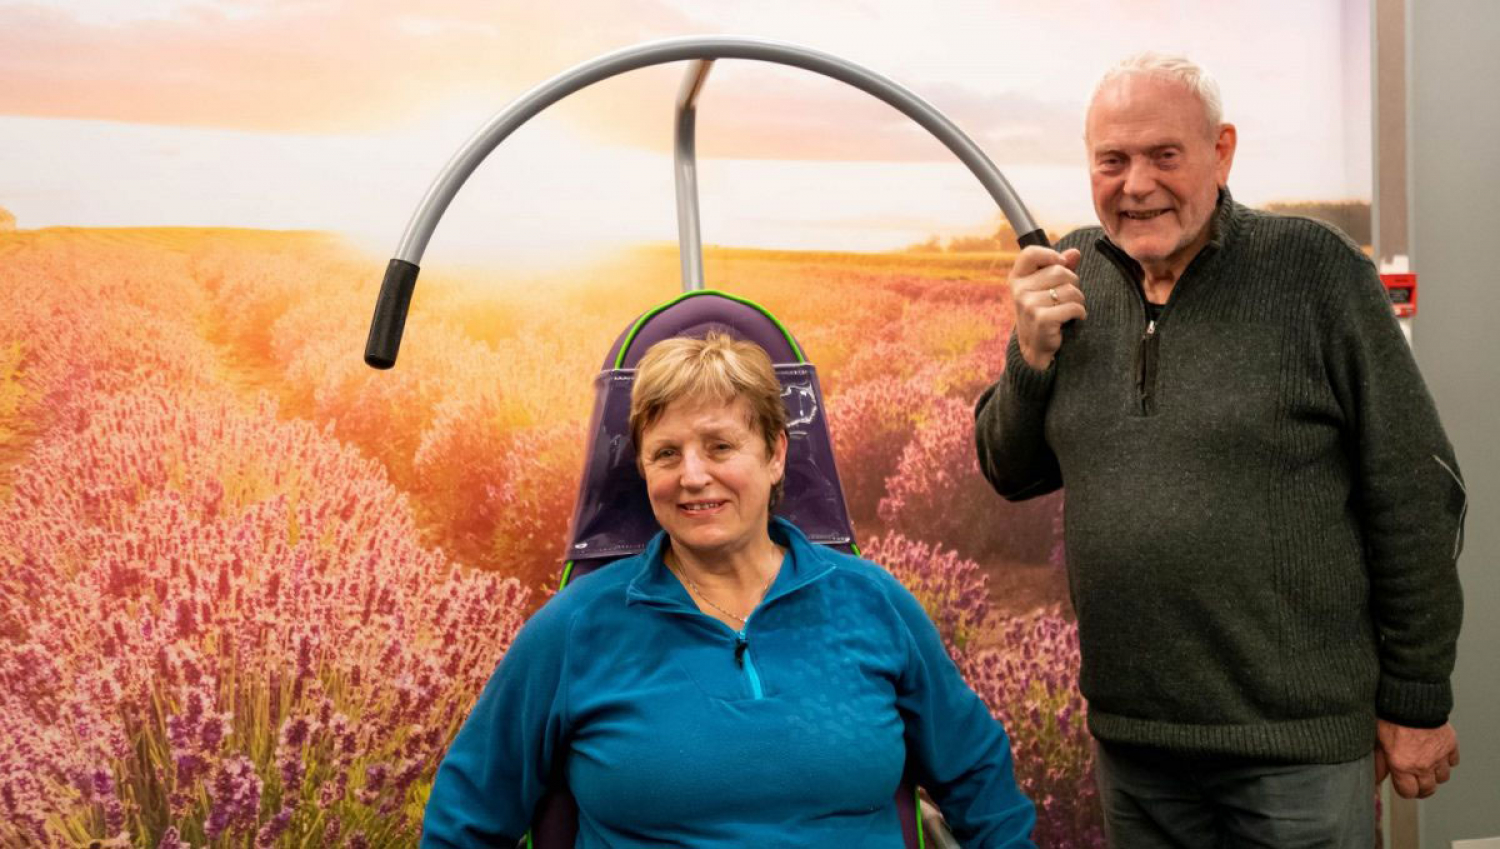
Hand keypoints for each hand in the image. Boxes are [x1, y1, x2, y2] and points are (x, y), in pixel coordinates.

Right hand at [1009, 246, 1085, 370]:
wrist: (1036, 348)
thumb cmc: (1042, 312)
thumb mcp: (1045, 288)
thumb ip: (1058, 268)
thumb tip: (1074, 253)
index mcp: (1017, 278)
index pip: (1030, 254)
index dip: (1050, 254)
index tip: (1061, 263)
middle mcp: (1019, 290)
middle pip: (1059, 271)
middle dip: (1073, 282)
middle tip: (1070, 295)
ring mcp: (1028, 305)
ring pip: (1069, 290)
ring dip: (1079, 299)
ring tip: (1072, 308)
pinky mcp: (1041, 319)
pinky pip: (1072, 307)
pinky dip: (1080, 312)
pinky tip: (1076, 317)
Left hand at [1375, 719, 1458, 798]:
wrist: (1410, 698)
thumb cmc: (1391, 716)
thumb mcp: (1377, 740)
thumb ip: (1378, 763)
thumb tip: (1374, 779)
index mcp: (1402, 765)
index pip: (1408, 792)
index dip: (1405, 790)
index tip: (1402, 786)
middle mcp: (1423, 764)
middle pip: (1428, 789)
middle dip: (1421, 788)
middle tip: (1416, 781)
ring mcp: (1439, 756)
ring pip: (1443, 777)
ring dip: (1435, 774)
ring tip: (1426, 767)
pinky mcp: (1450, 745)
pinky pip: (1453, 761)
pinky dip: (1447, 760)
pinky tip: (1437, 754)